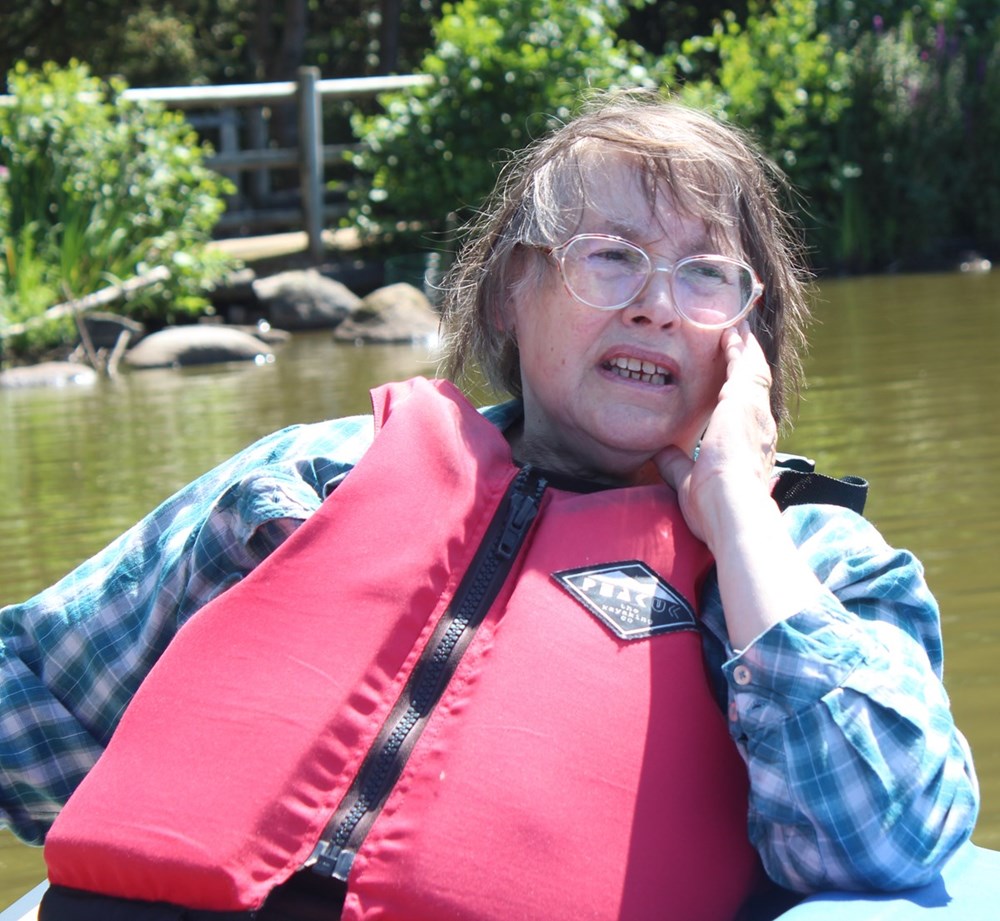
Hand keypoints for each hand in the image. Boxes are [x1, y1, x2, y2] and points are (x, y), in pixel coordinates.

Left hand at [654, 322, 776, 547]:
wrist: (731, 506)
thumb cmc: (712, 506)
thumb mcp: (688, 480)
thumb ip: (676, 464)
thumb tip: (661, 454)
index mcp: (750, 447)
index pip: (745, 413)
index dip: (739, 393)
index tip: (733, 380)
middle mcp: (760, 427)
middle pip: (754, 385)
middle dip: (747, 362)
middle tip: (741, 341)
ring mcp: (756, 411)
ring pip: (753, 370)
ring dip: (745, 348)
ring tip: (737, 328)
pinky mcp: (745, 399)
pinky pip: (745, 363)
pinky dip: (739, 345)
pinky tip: (732, 330)